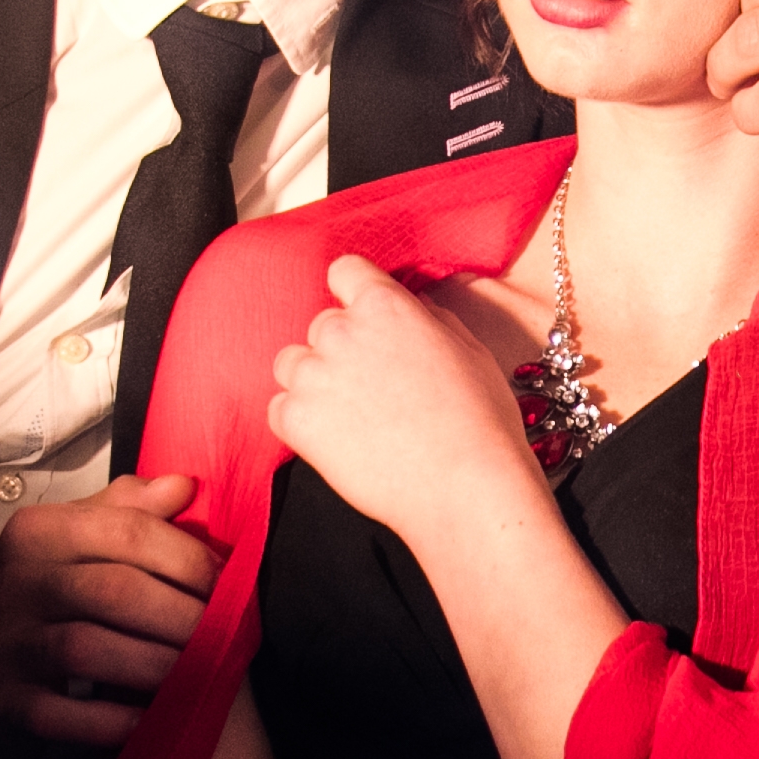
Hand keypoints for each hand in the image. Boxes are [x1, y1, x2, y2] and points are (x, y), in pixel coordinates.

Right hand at [0, 473, 216, 758]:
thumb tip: (184, 486)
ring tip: (201, 676)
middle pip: (119, 592)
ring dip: (160, 667)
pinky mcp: (5, 705)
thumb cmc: (26, 595)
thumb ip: (124, 511)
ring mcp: (6, 646)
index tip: (230, 587)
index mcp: (40, 532)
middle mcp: (17, 582)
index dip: (192, 560)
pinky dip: (120, 721)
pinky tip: (154, 718)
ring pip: (94, 651)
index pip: (130, 531)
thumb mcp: (63, 540)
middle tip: (227, 639)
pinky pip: (71, 716)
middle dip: (187, 618)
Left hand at [268, 255, 544, 544]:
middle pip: (322, 325)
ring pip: (292, 363)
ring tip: (352, 415)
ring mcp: (314, 375)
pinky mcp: (296, 420)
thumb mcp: (470, 350)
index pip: (345, 272)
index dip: (355, 295)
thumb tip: (413, 311)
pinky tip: (337, 440)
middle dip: (342, 350)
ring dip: (314, 382)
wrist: (466, 486)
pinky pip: (279, 409)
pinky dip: (300, 422)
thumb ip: (430, 320)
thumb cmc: (479, 422)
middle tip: (373, 387)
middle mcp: (341, 331)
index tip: (365, 320)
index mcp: (384, 305)